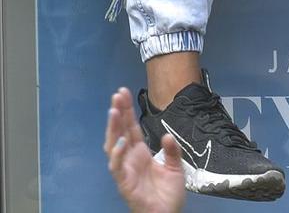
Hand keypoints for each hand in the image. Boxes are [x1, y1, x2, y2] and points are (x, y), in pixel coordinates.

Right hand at [106, 87, 182, 212]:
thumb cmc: (168, 196)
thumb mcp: (175, 169)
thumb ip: (172, 152)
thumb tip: (167, 135)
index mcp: (140, 153)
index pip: (131, 127)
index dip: (127, 111)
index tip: (123, 92)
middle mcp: (129, 158)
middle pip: (120, 131)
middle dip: (118, 113)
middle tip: (118, 94)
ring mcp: (124, 169)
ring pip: (113, 145)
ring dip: (113, 128)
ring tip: (115, 110)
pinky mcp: (124, 182)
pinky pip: (116, 166)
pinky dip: (117, 153)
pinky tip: (122, 141)